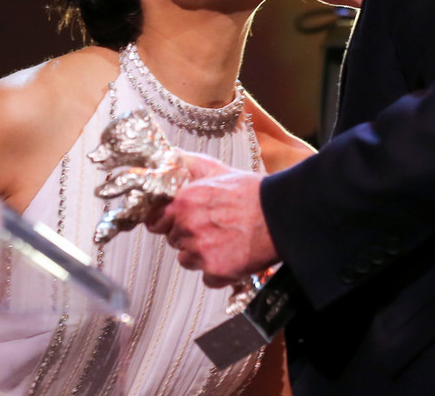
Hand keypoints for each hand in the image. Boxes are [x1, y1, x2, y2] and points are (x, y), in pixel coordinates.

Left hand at [145, 151, 278, 287]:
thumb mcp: (216, 169)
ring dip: (201, 254)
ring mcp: (201, 252)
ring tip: (225, 239)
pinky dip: (218, 271)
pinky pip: (207, 277)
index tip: (178, 219)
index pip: (154, 221)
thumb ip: (187, 163)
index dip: (167, 220)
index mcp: (184, 202)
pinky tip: (233, 254)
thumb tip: (168, 156)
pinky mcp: (216, 271)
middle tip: (213, 224)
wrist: (280, 214)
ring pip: (188, 260)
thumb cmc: (251, 192)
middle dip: (188, 235)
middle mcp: (188, 227)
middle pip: (174, 240)